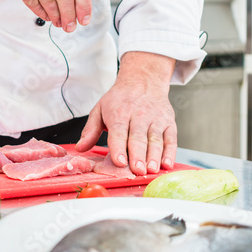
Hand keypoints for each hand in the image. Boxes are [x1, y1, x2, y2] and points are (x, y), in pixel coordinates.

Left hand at [76, 52, 176, 174]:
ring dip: (155, 156)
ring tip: (152, 170)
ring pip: (155, 139)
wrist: (143, 81)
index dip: (119, 147)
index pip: (118, 131)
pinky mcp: (169, 122)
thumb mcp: (100, 110)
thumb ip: (91, 130)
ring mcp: (156, 119)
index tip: (119, 162)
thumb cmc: (119, 99)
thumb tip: (80, 147)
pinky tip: (167, 164)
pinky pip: (171, 138)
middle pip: (138, 137)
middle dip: (138, 155)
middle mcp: (138, 115)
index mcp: (119, 112)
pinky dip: (170, 151)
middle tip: (137, 170)